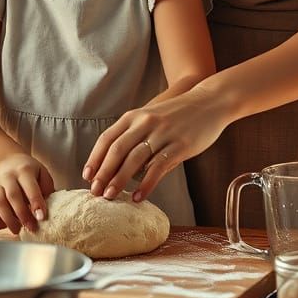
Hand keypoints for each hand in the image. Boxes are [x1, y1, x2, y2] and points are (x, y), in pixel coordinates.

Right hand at [0, 153, 55, 235]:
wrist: (7, 161)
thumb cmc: (28, 170)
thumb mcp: (42, 172)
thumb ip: (47, 188)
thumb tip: (51, 207)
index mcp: (25, 170)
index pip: (30, 187)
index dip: (36, 203)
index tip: (41, 217)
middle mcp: (8, 177)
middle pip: (13, 196)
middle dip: (22, 215)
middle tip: (31, 227)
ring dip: (8, 219)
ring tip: (18, 230)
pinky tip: (4, 225)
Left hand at [82, 89, 229, 204]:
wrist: (210, 101)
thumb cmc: (178, 113)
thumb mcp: (151, 117)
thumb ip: (135, 136)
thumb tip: (121, 166)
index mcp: (134, 116)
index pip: (107, 138)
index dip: (95, 158)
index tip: (87, 176)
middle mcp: (145, 122)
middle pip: (117, 150)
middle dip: (103, 173)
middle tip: (94, 192)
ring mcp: (163, 133)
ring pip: (134, 159)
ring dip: (119, 180)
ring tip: (110, 196)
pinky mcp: (180, 145)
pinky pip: (158, 167)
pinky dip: (146, 184)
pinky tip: (138, 196)